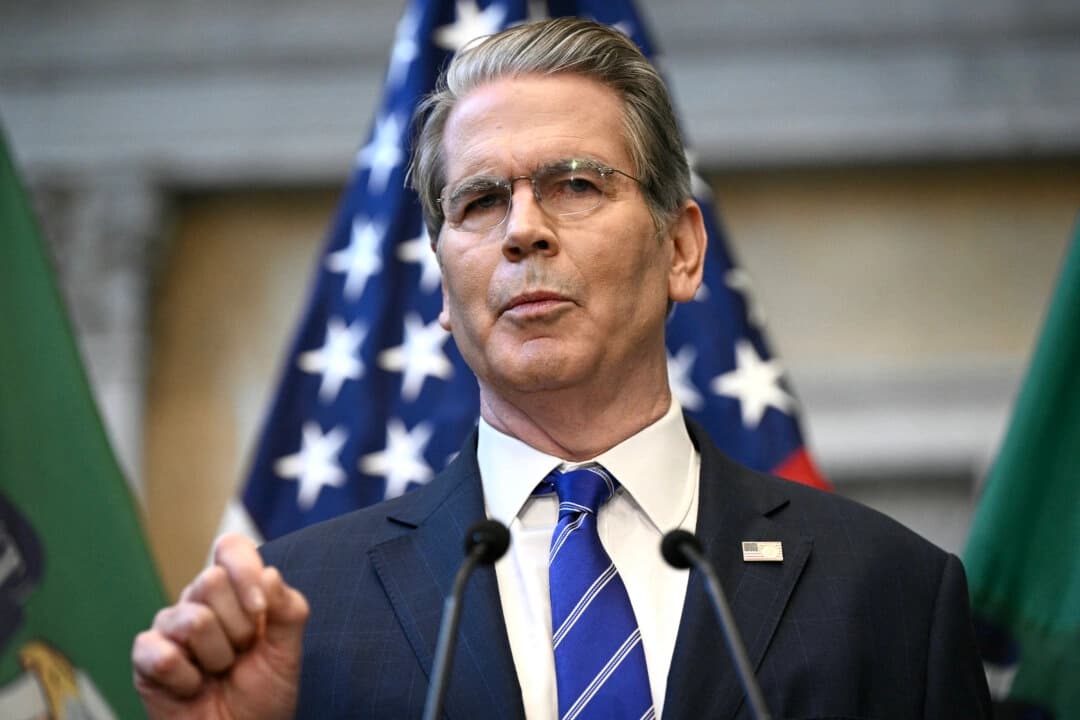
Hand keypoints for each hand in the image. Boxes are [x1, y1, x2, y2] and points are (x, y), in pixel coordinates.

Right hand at [132, 534, 308, 719]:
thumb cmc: (264, 691)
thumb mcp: (288, 650)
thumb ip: (288, 609)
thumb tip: (269, 573)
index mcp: (234, 589)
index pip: (230, 547)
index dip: (245, 571)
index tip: (261, 610)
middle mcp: (198, 600)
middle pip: (210, 581)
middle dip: (239, 628)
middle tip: (241, 654)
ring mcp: (169, 627)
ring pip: (193, 621)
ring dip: (217, 658)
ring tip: (219, 673)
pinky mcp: (146, 657)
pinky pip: (162, 655)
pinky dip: (187, 680)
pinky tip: (193, 688)